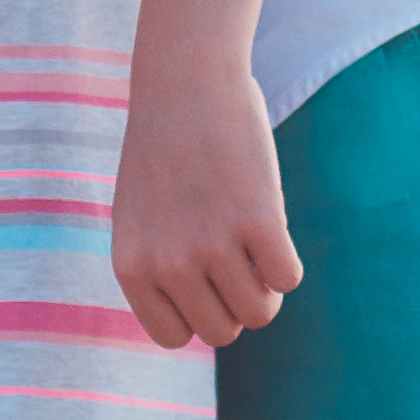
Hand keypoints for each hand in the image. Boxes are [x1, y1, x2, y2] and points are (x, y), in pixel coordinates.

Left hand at [113, 52, 301, 350]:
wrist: (185, 82)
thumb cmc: (166, 150)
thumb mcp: (143, 217)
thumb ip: (162, 270)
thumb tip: (218, 319)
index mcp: (132, 267)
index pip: (176, 336)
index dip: (199, 311)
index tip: (204, 278)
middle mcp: (168, 263)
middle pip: (224, 332)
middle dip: (237, 302)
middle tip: (238, 260)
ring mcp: (213, 244)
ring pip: (260, 311)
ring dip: (266, 286)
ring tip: (256, 246)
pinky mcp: (258, 221)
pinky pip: (287, 277)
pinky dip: (287, 260)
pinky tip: (272, 226)